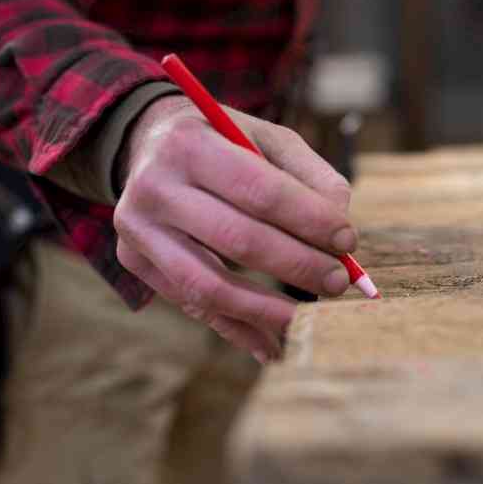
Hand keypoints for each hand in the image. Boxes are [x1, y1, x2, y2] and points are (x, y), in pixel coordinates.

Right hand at [113, 95, 356, 363]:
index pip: (259, 191)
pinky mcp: (135, 262)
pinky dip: (237, 329)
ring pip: (208, 285)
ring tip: (307, 319)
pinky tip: (272, 344)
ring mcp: (138, 230)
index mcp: (190, 143)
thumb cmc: (226, 142)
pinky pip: (193, 305)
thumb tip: (341, 232)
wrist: (151, 144)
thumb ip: (313, 177)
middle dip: (297, 266)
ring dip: (266, 310)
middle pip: (237, 239)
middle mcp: (154, 187)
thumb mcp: (269, 138)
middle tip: (337, 282)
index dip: (309, 220)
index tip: (348, 241)